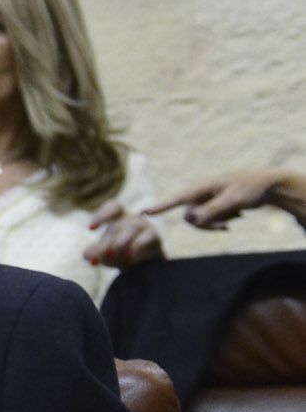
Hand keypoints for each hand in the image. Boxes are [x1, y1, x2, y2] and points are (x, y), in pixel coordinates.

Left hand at [83, 201, 162, 267]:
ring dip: (121, 244)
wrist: (139, 266)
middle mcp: (132, 218)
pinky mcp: (155, 237)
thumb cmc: (117, 254)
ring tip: (113, 257)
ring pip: (132, 228)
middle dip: (107, 243)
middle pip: (117, 225)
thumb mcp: (102, 254)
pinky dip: (137, 248)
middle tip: (104, 256)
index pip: (112, 206)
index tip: (90, 229)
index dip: (101, 215)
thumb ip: (92, 253)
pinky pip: (147, 238)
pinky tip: (130, 257)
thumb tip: (88, 256)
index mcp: (117, 217)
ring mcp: (145, 226)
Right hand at [145, 167, 305, 230]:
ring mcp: (208, 199)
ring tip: (236, 217)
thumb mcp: (233, 200)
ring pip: (200, 220)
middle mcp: (201, 193)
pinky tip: (238, 214)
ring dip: (216, 223)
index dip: (161, 207)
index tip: (143, 213)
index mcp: (203, 187)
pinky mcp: (214, 205)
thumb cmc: (250, 188)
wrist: (269, 185)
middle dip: (207, 224)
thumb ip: (211, 211)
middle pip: (191, 216)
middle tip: (226, 226)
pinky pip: (210, 219)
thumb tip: (191, 220)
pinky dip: (222, 220)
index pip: (177, 199)